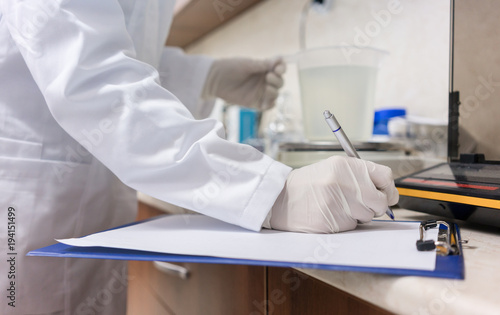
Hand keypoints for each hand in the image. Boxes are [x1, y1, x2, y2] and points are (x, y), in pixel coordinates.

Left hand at [202, 57, 285, 109]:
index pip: (279, 68)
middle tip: (268, 77)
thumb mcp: (247, 64)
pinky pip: (268, 106)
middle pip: (280, 82)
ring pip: (276, 94)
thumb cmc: (230, 68)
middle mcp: (264, 80)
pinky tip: (266, 101)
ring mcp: (260, 92)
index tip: (278, 68)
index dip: (282, 68)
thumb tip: (279, 60)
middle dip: (277, 80)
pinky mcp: (255, 103)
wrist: (215, 80)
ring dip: (275, 91)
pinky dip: (270, 104)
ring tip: (266, 87)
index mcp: (264, 68)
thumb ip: (262, 64)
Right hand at [267, 156, 398, 232]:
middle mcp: (346, 183)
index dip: (389, 188)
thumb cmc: (308, 184)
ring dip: (357, 215)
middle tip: (359, 204)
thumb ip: (360, 176)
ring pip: (368, 217)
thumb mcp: (333, 169)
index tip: (386, 194)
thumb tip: (388, 192)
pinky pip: (352, 226)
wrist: (280, 198)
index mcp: (346, 166)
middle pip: (381, 202)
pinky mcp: (333, 222)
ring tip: (337, 206)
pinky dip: (344, 223)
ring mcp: (340, 203)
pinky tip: (330, 214)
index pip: (385, 176)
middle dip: (374, 206)